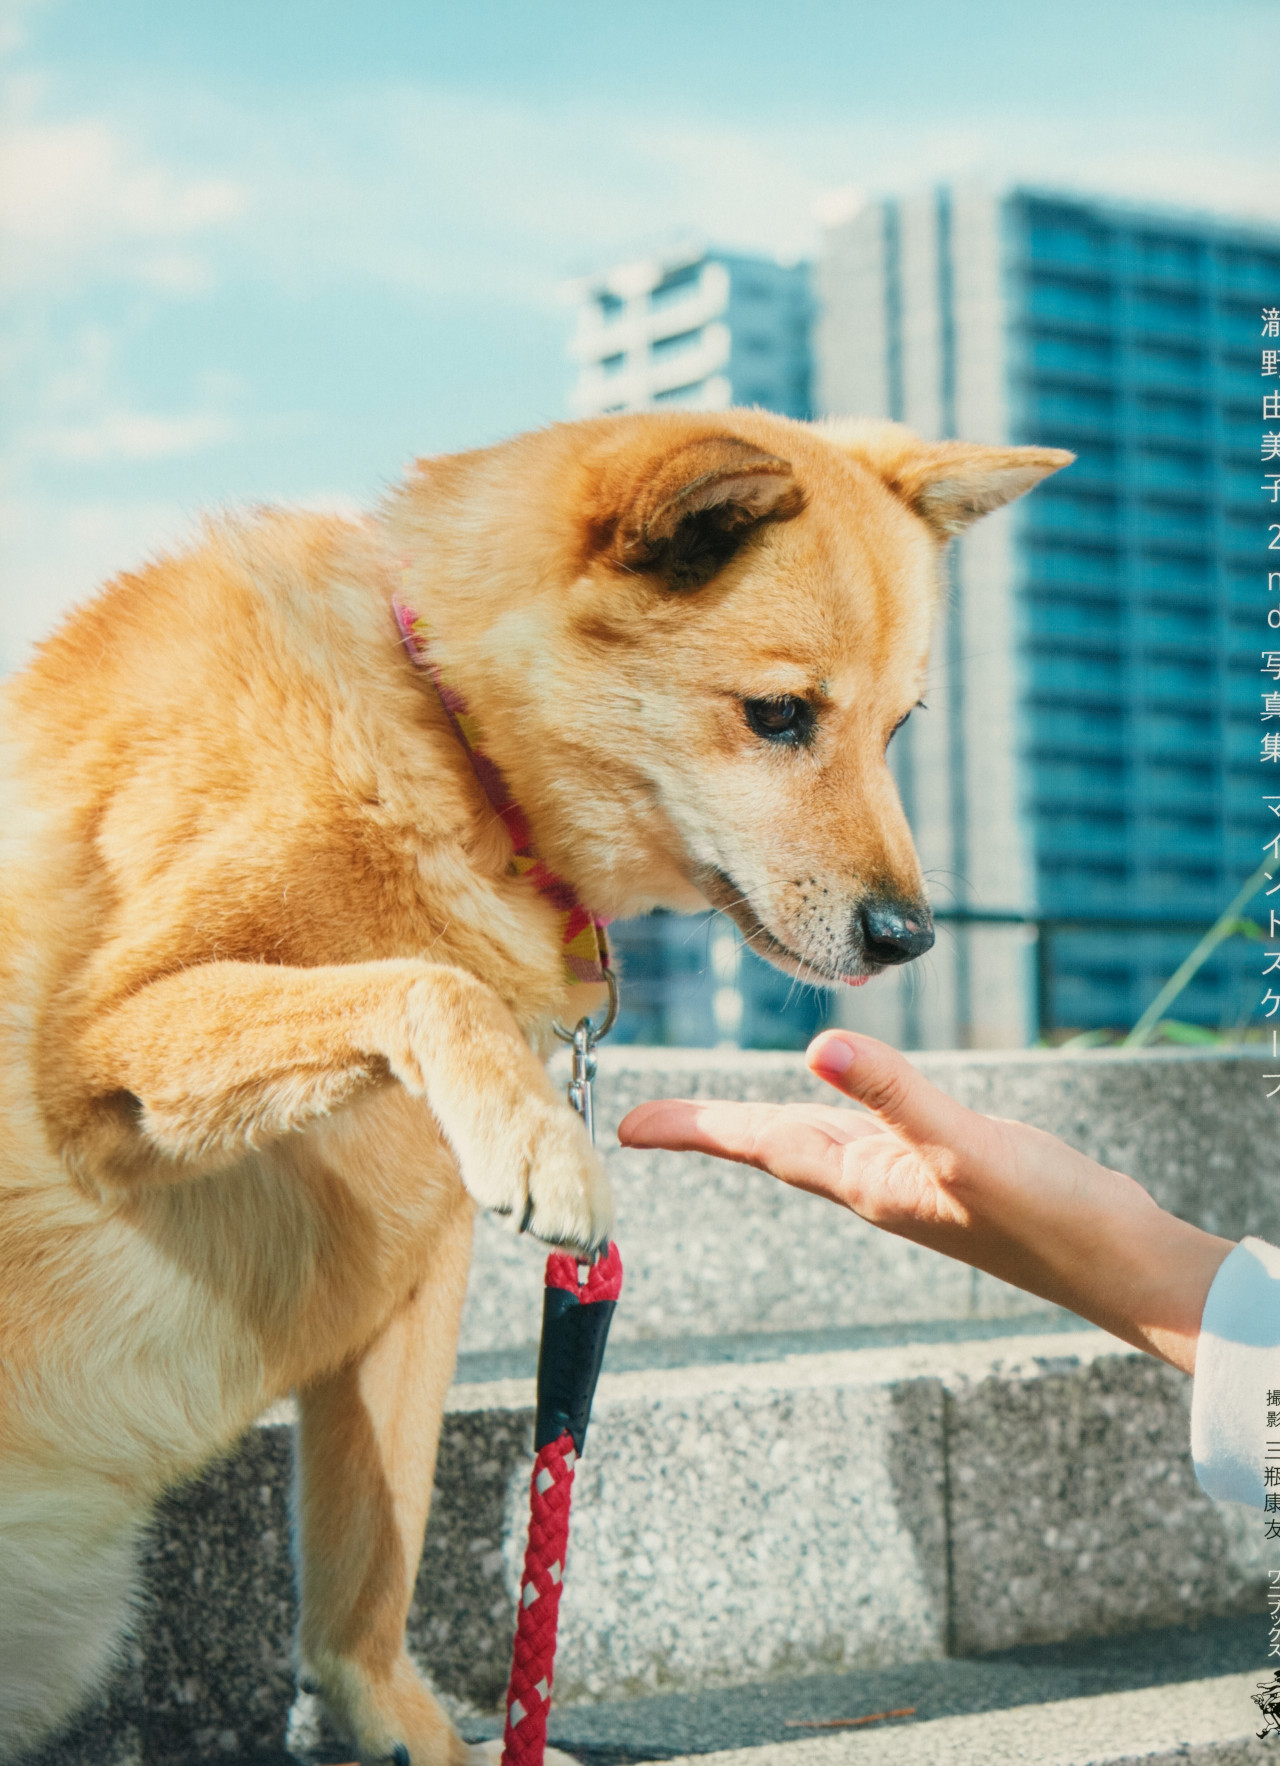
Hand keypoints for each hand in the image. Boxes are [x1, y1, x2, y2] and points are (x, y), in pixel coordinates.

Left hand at [618, 1030, 1232, 1374]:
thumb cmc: (1049, 1215)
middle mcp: (872, 1183)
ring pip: (812, 1146)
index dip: (691, 1128)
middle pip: (769, 1147)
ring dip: (758, 1130)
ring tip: (715, 1120)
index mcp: (863, 1180)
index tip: (625, 1127)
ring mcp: (907, 1180)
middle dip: (707, 1130)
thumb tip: (819, 1046)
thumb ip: (895, 1095)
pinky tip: (836, 1108)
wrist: (1120, 1265)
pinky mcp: (943, 1170)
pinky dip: (832, 1118)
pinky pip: (862, 1139)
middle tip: (645, 1124)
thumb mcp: (966, 1147)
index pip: (757, 1144)